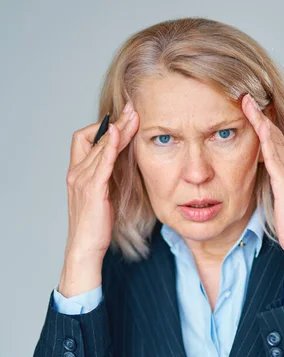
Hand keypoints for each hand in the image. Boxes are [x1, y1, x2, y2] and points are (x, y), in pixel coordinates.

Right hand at [59, 102, 138, 296]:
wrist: (85, 248)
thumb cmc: (95, 226)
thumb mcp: (102, 197)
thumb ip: (108, 179)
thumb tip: (122, 165)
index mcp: (77, 173)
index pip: (85, 139)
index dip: (103, 128)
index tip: (123, 121)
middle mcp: (76, 173)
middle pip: (95, 138)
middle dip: (115, 122)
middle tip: (132, 108)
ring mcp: (82, 180)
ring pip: (100, 146)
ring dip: (118, 129)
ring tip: (134, 116)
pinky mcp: (92, 189)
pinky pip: (102, 161)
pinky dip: (110, 145)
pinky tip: (119, 133)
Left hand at [242, 93, 283, 286]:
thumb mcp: (277, 201)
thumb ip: (269, 187)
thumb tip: (256, 179)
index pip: (274, 142)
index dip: (262, 124)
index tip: (248, 109)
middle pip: (275, 135)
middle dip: (261, 114)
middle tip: (246, 95)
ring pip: (275, 141)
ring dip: (262, 120)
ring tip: (248, 102)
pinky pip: (276, 157)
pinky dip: (268, 141)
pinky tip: (261, 128)